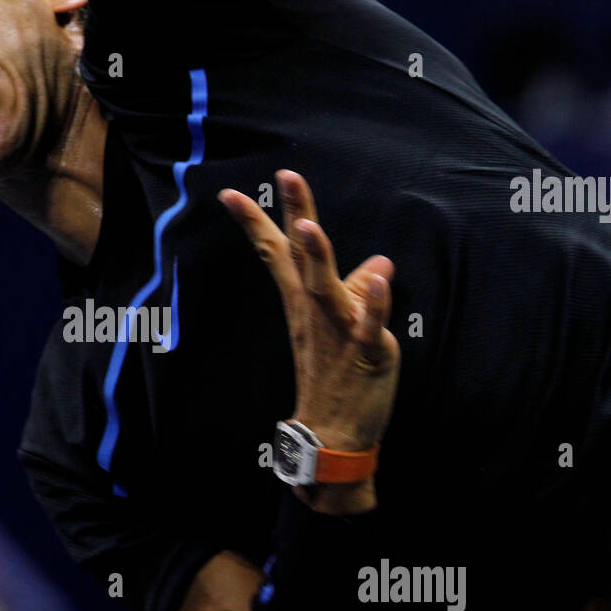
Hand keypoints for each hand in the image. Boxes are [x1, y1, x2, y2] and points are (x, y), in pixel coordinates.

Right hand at [219, 170, 399, 512]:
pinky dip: (373, 302)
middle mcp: (316, 311)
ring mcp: (338, 330)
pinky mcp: (366, 352)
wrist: (333, 436)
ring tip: (309, 225)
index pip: (278, 254)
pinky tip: (380, 278)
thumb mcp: (346, 329)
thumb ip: (359, 291)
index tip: (230, 193)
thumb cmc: (337, 379)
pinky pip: (368, 325)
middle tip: (286, 175)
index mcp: (304, 304)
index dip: (257, 222)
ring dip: (318, 255)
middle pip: (299, 256)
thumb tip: (380, 264)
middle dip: (293, 214)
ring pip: (325, 287)